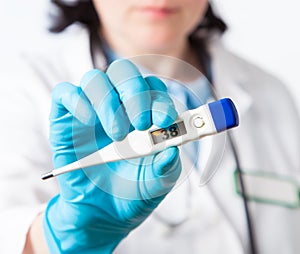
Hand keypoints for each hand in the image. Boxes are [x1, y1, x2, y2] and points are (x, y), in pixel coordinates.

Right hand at [43, 59, 181, 252]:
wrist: (102, 214)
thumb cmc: (132, 192)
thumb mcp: (157, 183)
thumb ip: (167, 167)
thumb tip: (172, 149)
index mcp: (144, 115)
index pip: (153, 89)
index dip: (160, 100)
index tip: (164, 122)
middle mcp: (118, 106)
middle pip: (124, 73)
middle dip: (136, 94)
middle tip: (141, 124)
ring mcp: (91, 111)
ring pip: (95, 79)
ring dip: (108, 102)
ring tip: (117, 134)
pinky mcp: (65, 120)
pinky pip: (65, 93)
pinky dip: (77, 100)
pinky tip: (88, 121)